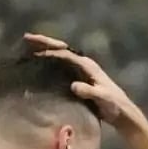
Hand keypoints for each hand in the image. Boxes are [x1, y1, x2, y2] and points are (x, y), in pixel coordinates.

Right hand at [27, 33, 142, 128]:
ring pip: (59, 54)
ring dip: (44, 48)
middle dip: (44, 42)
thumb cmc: (113, 105)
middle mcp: (83, 63)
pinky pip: (60, 63)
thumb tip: (73, 86)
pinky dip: (48, 59)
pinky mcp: (77, 76)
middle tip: (26, 37)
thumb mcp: (103, 98)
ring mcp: (80, 69)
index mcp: (88, 65)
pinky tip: (37, 60)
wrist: (121, 111)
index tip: (35, 53)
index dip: (51, 51)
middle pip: (61, 48)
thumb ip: (90, 91)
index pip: (66, 54)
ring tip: (27, 44)